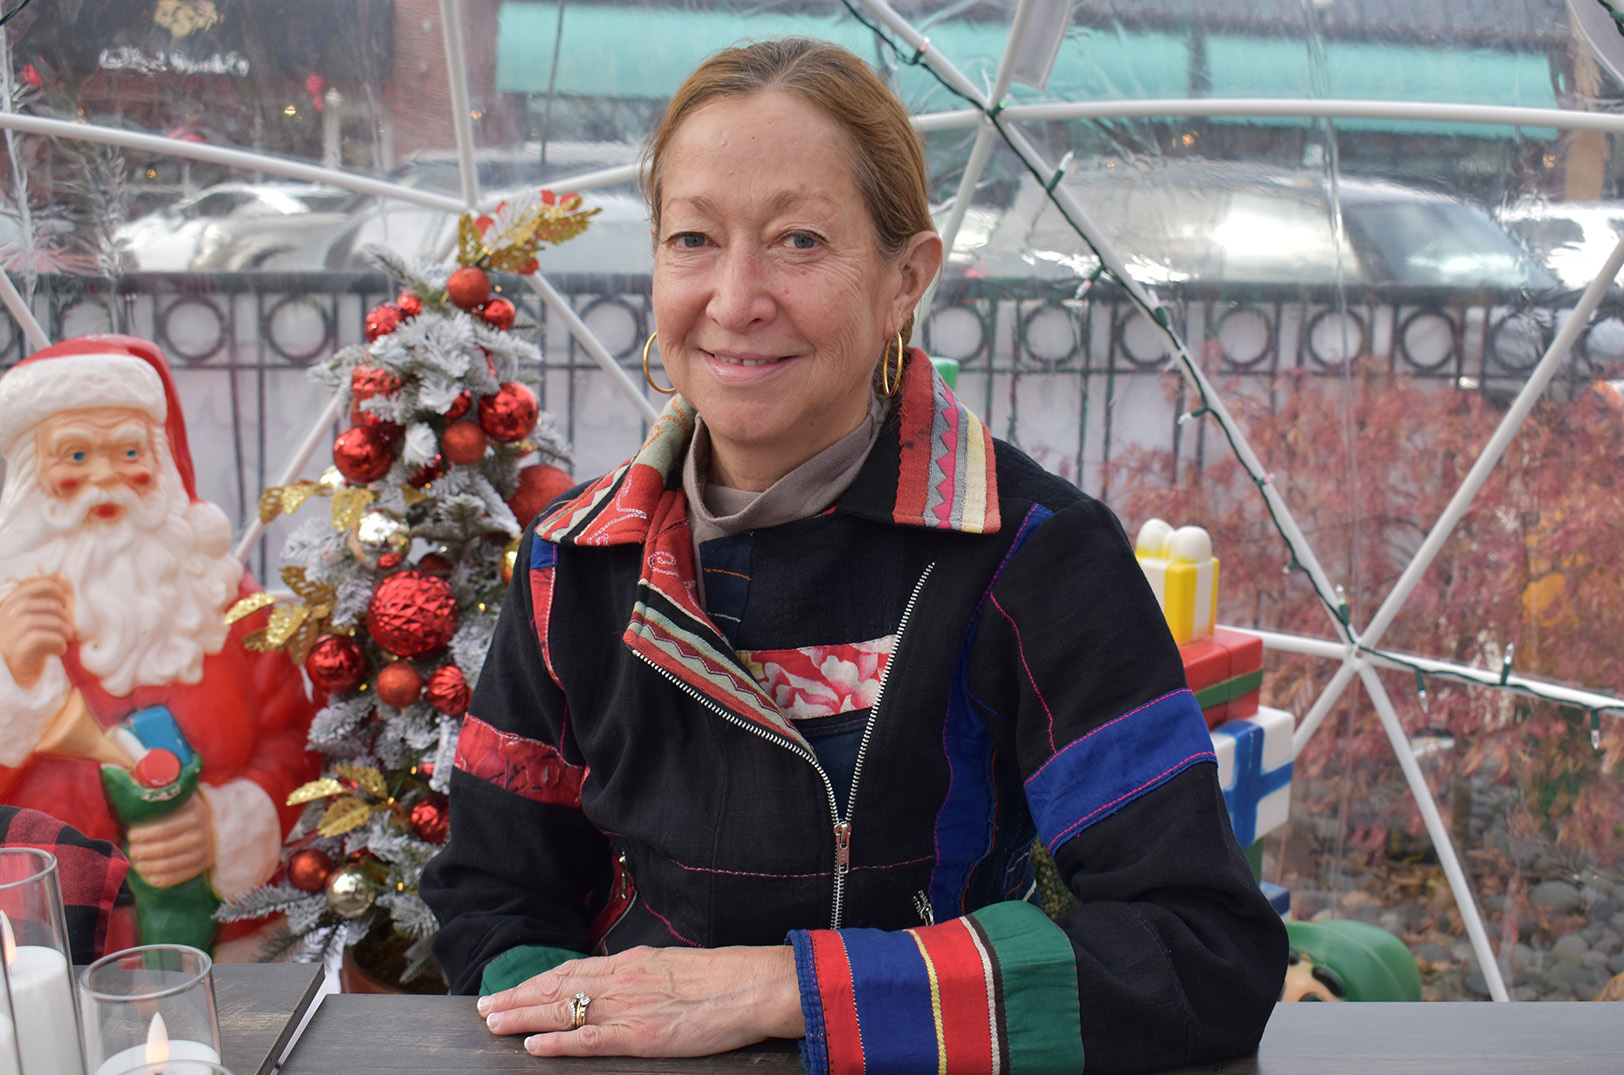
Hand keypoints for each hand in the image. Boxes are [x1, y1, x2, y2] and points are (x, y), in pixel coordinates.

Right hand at [0, 576, 72, 687]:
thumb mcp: (27, 618)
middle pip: (51, 605)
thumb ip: (40, 603)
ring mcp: (12, 631)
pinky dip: (60, 644)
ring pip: (52, 621)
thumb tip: (65, 587)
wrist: (8, 670)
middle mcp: (9, 614)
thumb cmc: (22, 641)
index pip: (40, 585)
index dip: (59, 591)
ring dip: (65, 631)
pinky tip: (59, 650)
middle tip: (69, 628)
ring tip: (66, 639)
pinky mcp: (18, 649)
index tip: (65, 603)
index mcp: (11, 602)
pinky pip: (49, 638)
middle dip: (65, 617)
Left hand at [126, 793, 214, 887]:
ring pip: (168, 865)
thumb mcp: (184, 800)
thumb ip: (165, 802)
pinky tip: (149, 876)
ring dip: (147, 867)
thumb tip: (134, 806)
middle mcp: (200, 835)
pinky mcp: (202, 866)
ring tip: (137, 864)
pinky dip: (160, 879)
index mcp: (194, 816)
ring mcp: (202, 852)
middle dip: (141, 852)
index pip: (162, 830)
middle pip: (163, 849)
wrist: (217, 823)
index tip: (131, 835)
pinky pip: (177, 878)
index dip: (143, 835)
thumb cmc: (190, 810)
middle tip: (131, 850)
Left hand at [478, 944, 805, 1057]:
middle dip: (518, 997)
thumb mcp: (676, 967)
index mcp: (632, 963)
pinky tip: (533, 1046)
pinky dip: (557, 1043)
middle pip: (557, 986)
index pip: (573, 970)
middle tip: (485, 1006)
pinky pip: (589, 1039)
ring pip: (563, 1009)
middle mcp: (622, 980)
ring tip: (494, 1022)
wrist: (753, 985)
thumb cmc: (725, 978)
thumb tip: (628, 981)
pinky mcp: (640, 1036)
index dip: (538, 980)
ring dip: (523, 1016)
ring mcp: (628, 1007)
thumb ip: (646, 975)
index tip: (514, 987)